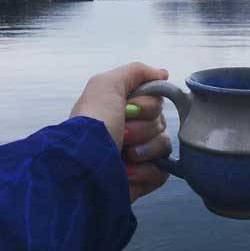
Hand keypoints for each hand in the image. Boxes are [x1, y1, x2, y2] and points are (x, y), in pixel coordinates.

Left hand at [70, 62, 170, 201]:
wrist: (83, 165)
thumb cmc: (93, 123)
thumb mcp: (107, 84)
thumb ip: (136, 71)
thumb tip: (163, 74)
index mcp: (124, 110)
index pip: (157, 103)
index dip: (148, 105)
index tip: (128, 109)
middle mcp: (132, 131)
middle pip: (161, 123)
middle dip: (142, 129)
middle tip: (122, 133)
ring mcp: (139, 157)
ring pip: (164, 146)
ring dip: (145, 150)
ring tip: (124, 155)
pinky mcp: (143, 180)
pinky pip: (161, 172)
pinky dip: (146, 172)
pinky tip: (127, 172)